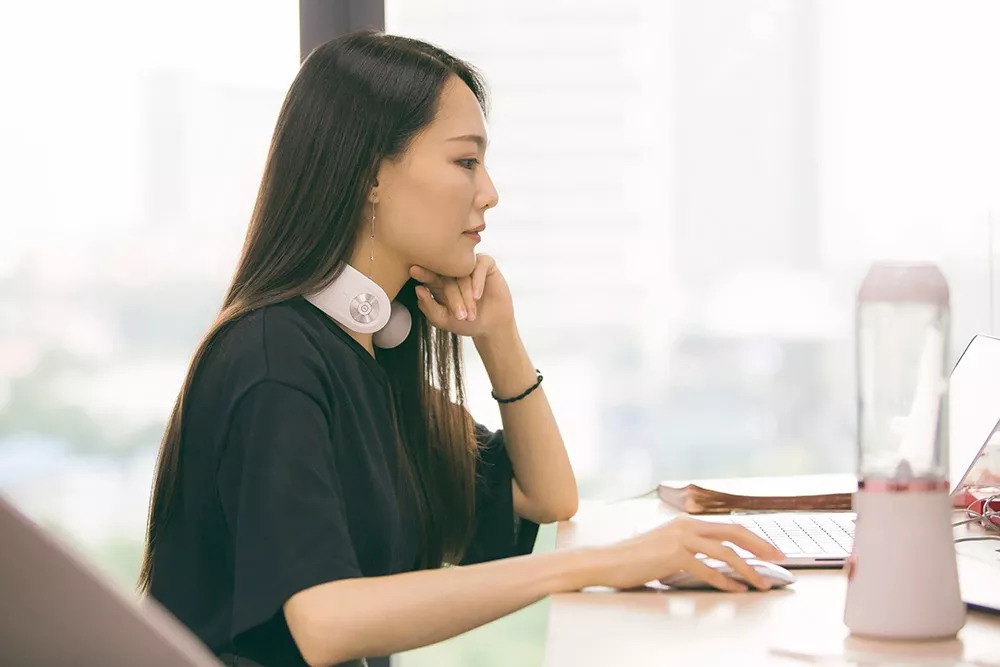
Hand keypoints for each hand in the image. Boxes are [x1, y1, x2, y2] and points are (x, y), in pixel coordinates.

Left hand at [410, 254, 514, 338]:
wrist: (491, 326)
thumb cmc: (465, 323)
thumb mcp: (444, 320)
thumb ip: (429, 307)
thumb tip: (418, 289)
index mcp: (438, 282)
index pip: (428, 274)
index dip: (422, 272)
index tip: (413, 270)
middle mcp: (452, 271)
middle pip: (446, 275)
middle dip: (453, 297)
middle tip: (459, 315)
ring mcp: (468, 266)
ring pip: (463, 273)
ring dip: (467, 295)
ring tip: (470, 314)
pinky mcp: (486, 264)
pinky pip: (479, 266)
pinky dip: (478, 281)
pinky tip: (477, 296)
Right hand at [590, 516, 785, 591]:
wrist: (608, 561)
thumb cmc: (635, 557)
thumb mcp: (666, 545)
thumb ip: (690, 547)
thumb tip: (718, 560)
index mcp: (686, 521)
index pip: (728, 526)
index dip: (753, 537)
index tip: (770, 549)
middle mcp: (685, 525)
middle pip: (733, 532)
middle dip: (760, 546)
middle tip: (779, 559)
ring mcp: (680, 539)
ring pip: (725, 552)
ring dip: (748, 569)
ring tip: (762, 582)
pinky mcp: (673, 555)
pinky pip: (708, 570)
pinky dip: (725, 581)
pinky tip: (735, 588)